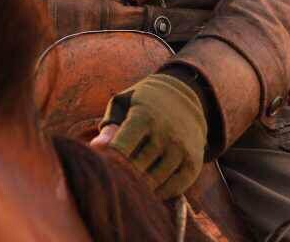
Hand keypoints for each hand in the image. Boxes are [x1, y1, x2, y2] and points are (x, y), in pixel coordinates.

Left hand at [91, 73, 206, 199]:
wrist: (186, 96)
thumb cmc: (144, 104)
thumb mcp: (125, 104)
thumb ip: (110, 125)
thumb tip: (97, 148)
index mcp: (144, 116)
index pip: (122, 148)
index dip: (110, 161)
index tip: (105, 165)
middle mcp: (165, 133)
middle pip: (137, 168)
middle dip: (123, 176)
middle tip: (116, 178)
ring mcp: (181, 149)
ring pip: (155, 181)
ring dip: (140, 186)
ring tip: (131, 182)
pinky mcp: (193, 163)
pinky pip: (174, 188)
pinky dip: (160, 192)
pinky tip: (150, 186)